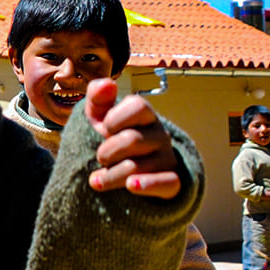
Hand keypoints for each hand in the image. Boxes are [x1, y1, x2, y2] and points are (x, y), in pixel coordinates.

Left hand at [83, 80, 180, 198]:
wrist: (121, 172)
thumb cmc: (110, 138)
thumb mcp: (98, 117)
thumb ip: (98, 98)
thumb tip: (107, 83)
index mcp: (145, 115)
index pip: (138, 106)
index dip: (115, 118)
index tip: (103, 128)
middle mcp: (160, 135)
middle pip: (132, 140)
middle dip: (107, 152)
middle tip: (100, 157)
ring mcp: (167, 159)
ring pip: (138, 167)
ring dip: (110, 176)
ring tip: (97, 180)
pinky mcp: (172, 183)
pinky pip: (167, 183)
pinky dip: (147, 185)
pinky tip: (130, 185)